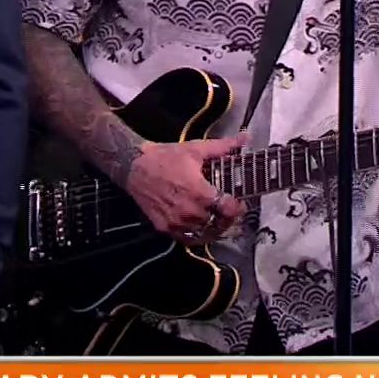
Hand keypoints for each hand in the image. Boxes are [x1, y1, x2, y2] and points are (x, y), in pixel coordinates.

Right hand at [122, 134, 247, 243]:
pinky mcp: (164, 227)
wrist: (133, 167)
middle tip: (230, 209)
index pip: (227, 209)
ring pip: (204, 233)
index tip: (240, 202)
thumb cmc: (165, 157)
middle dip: (228, 217)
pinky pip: (186, 239)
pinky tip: (200, 225)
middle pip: (218, 223)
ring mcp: (176, 222)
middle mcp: (189, 211)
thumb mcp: (195, 149)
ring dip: (213, 227)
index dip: (238, 207)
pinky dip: (196, 234)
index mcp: (199, 192)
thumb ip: (222, 147)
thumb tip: (245, 139)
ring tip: (217, 218)